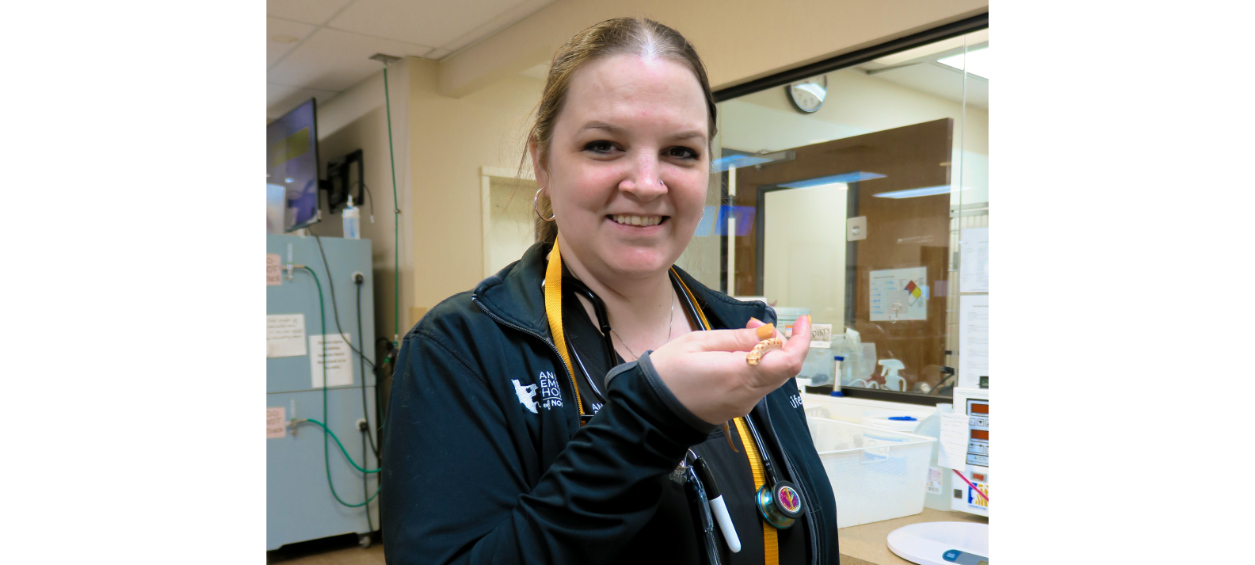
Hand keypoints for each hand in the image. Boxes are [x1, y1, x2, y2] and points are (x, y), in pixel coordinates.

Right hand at [648, 315, 810, 424]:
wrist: (650, 409)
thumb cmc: (667, 374)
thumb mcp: (698, 342)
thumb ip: (736, 338)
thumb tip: (766, 333)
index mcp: (739, 375)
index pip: (788, 361)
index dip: (801, 340)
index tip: (801, 323)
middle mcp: (747, 394)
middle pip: (784, 368)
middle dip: (780, 342)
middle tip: (756, 325)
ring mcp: (743, 403)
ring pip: (771, 376)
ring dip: (767, 354)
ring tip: (741, 337)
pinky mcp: (737, 407)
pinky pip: (757, 384)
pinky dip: (756, 366)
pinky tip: (735, 356)